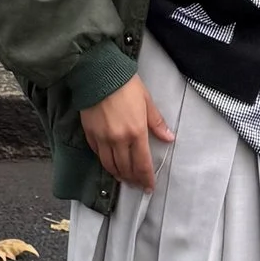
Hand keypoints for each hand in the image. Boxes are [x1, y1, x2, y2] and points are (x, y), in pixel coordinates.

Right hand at [80, 70, 177, 192]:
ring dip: (118, 174)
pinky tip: (110, 163)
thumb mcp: (147, 101)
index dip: (146, 178)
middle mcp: (119, 140)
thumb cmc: (126, 85)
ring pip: (110, 165)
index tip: (149, 187)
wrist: (99, 73)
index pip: (142, 164)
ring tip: (124, 178)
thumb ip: (157, 123)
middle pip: (126, 168)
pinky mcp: (90, 134)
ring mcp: (103, 138)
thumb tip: (169, 138)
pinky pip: (98, 154)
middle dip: (133, 179)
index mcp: (136, 132)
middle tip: (137, 184)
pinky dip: (105, 162)